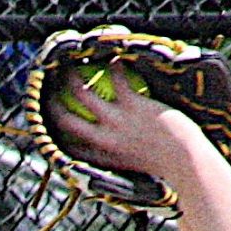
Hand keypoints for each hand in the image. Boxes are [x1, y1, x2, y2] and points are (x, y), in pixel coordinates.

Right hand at [53, 63, 206, 187]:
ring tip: (69, 68)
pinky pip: (117, 79)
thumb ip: (119, 164)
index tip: (55, 125)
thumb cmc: (164, 167)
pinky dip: (114, 67)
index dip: (59, 136)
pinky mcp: (131, 105)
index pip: (72, 148)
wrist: (181, 159)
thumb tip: (117, 162)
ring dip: (72, 79)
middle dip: (54, 106)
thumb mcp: (133, 171)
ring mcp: (116, 121)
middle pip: (68, 121)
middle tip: (49, 94)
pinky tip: (114, 58)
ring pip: (83, 95)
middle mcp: (103, 140)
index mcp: (102, 159)